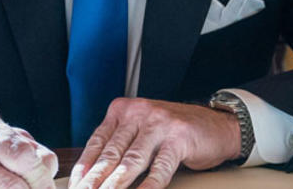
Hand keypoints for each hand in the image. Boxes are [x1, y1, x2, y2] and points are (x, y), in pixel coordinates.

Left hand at [69, 98, 240, 188]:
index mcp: (123, 110)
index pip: (96, 141)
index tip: (75, 185)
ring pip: (131, 161)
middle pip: (110, 153)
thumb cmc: (174, 132)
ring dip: (116, 184)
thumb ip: (120, 145)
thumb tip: (92, 174)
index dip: (84, 167)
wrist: (216, 125)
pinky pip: (159, 168)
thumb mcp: (141, 131)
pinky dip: (148, 186)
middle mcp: (138, 113)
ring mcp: (158, 124)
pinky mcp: (178, 138)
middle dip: (95, 179)